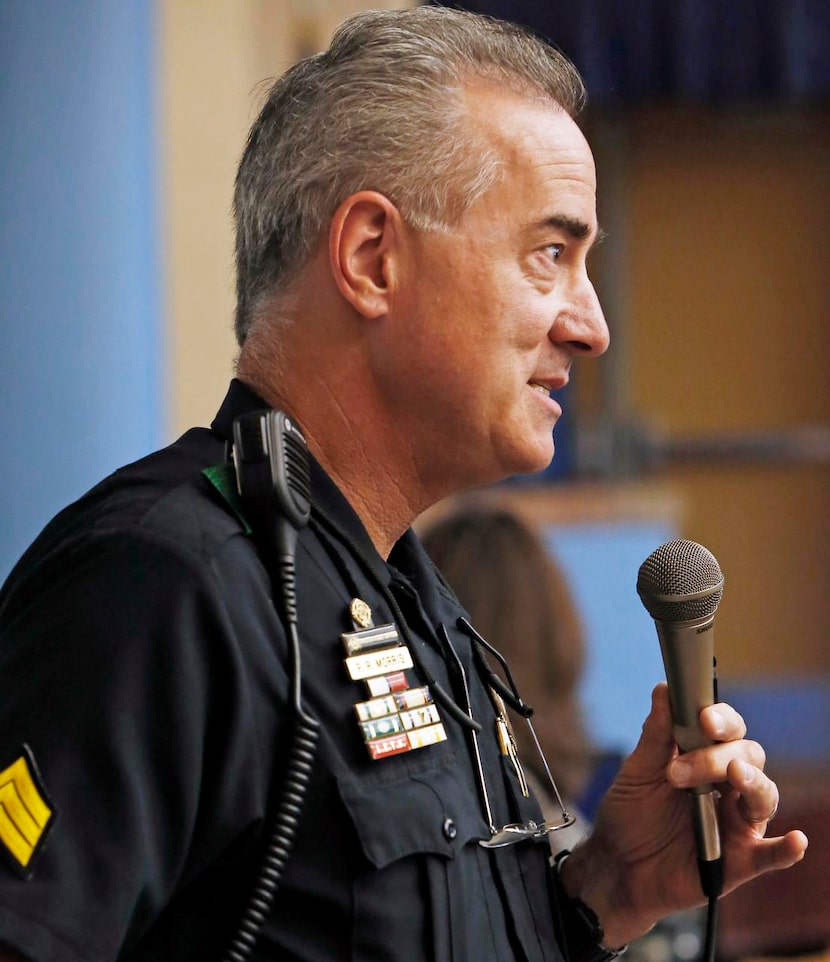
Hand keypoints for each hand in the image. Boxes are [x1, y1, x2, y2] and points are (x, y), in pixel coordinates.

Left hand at [561, 683, 808, 947]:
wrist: (616, 865)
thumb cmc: (630, 813)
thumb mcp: (638, 772)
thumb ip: (657, 735)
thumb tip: (665, 688)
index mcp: (704, 757)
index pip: (728, 730)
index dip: (722, 719)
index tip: (703, 718)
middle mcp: (727, 786)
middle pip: (747, 757)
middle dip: (717, 757)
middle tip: (678, 772)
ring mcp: (736, 822)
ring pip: (764, 795)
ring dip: (753, 783)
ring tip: (735, 776)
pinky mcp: (739, 861)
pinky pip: (770, 854)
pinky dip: (786, 848)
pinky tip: (796, 840)